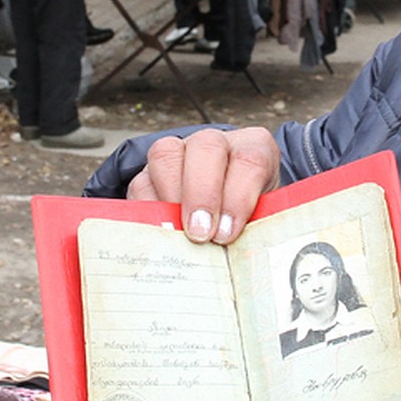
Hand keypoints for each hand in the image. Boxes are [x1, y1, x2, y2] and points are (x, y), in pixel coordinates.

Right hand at [127, 127, 279, 243]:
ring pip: (167, 155)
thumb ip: (254, 230)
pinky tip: (158, 234)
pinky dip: (147, 210)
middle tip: (201, 233)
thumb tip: (240, 256)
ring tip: (177, 233)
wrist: (222, 214)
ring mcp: (179, 153)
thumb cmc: (248, 218)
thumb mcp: (260, 221)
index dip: (238, 197)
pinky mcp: (149, 173)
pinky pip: (140, 183)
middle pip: (207, 147)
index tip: (228, 232)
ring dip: (172, 196)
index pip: (250, 161)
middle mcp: (215, 144)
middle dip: (202, 193)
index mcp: (254, 149)